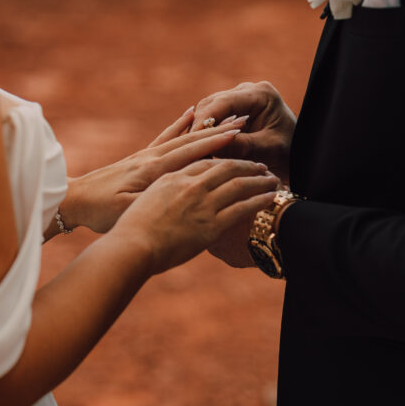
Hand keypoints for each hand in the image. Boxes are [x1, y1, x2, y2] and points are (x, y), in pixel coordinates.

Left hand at [60, 108, 250, 233]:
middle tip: (244, 119)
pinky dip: (180, 124)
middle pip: (190, 139)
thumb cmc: (100, 212)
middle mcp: (151, 157)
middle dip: (218, 129)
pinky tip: (189, 113)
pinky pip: (165, 137)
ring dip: (205, 126)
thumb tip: (180, 194)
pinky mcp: (138, 158)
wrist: (73, 201)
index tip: (239, 131)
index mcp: (152, 170)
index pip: (191, 152)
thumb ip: (155, 200)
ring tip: (227, 115)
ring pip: (181, 136)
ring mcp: (145, 155)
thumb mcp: (128, 212)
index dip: (216, 142)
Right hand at [110, 158, 279, 274]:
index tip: (235, 160)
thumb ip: (164, 198)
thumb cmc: (132, 231)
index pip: (205, 162)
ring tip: (272, 179)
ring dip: (259, 180)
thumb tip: (173, 203)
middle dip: (247, 165)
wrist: (132, 247)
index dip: (224, 158)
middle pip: (226, 167)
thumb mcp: (145, 204)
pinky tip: (270, 198)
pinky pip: (242, 207)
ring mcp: (201, 204)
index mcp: (172, 177)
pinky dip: (259, 200)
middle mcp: (189, 186)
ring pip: (239, 185)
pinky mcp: (211, 225)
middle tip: (261, 166)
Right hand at [191, 82, 295, 182]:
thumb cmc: (289, 153)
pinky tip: (198, 149)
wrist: (298, 154)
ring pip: (206, 110)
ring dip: (198, 130)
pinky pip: (211, 117)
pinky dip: (203, 132)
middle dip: (198, 126)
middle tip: (188, 148)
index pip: (223, 102)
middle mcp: (248, 91)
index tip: (192, 140)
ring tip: (192, 150)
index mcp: (261, 94)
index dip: (204, 121)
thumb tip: (213, 145)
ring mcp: (239, 98)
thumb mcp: (269, 150)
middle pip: (211, 104)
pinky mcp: (233, 109)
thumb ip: (243, 146)